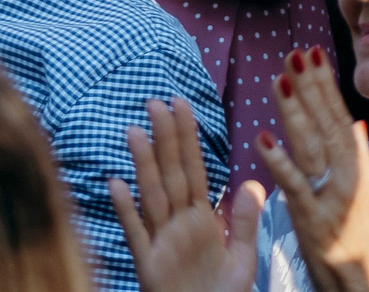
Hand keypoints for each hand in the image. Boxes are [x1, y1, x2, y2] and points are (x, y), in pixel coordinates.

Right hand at [110, 98, 264, 291]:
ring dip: (143, 164)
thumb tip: (252, 182)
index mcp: (200, 219)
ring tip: (135, 131)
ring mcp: (161, 244)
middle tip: (154, 102)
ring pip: (151, 196)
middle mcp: (178, 225)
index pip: (193, 169)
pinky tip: (116, 184)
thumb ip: (245, 222)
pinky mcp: (149, 266)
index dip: (187, 138)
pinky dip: (126, 210)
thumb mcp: (243, 258)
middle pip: (170, 174)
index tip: (181, 104)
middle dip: (164, 139)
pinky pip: (137, 234)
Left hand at [260, 47, 368, 291]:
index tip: (314, 55)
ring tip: (279, 79)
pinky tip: (262, 138)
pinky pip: (295, 186)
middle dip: (310, 87)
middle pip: (326, 124)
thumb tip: (356, 125)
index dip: (325, 86)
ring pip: (311, 146)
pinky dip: (278, 161)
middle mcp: (350, 177)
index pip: (340, 117)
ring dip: (294, 111)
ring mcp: (333, 197)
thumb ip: (362, 160)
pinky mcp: (315, 220)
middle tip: (295, 53)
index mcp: (361, 169)